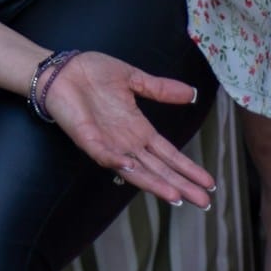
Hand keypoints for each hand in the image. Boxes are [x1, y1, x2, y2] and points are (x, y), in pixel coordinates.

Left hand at [36, 52, 215, 207]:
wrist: (61, 68)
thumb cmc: (92, 74)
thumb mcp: (133, 78)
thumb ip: (160, 88)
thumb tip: (191, 92)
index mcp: (137, 129)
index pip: (168, 154)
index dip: (187, 168)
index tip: (209, 182)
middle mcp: (125, 141)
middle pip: (158, 168)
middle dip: (180, 184)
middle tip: (203, 202)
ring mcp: (106, 142)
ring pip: (134, 170)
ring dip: (154, 183)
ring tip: (176, 196)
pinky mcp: (86, 138)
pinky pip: (102, 154)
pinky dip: (115, 161)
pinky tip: (130, 167)